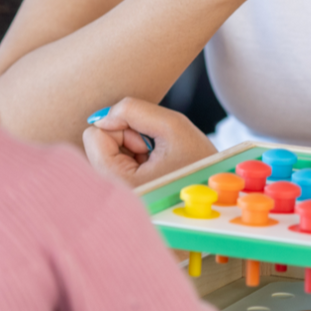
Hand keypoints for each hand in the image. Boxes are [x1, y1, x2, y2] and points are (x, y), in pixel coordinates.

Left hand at [82, 97, 215, 185]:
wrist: (217, 195)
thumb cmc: (199, 163)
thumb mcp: (173, 126)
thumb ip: (132, 110)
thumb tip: (101, 117)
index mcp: (123, 187)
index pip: (94, 136)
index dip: (124, 128)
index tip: (148, 142)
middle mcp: (112, 198)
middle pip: (98, 145)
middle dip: (127, 141)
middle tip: (155, 153)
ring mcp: (115, 200)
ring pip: (106, 154)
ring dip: (131, 151)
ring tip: (157, 163)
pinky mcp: (121, 198)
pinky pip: (114, 166)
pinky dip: (133, 162)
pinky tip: (152, 171)